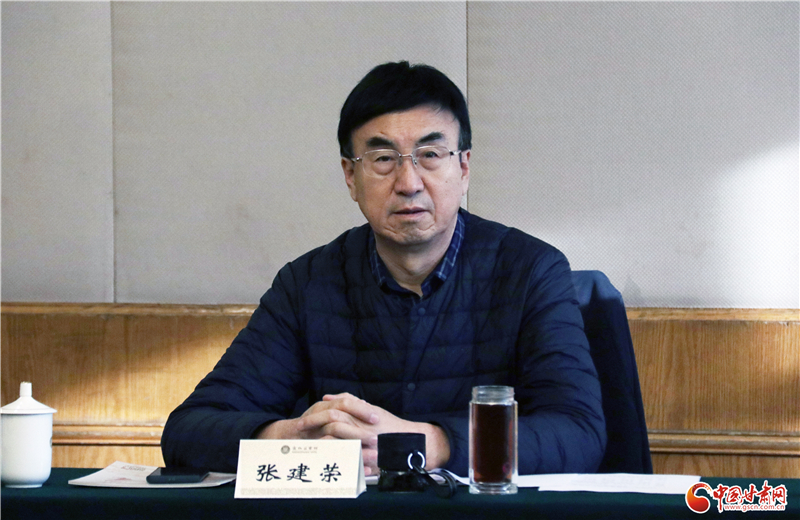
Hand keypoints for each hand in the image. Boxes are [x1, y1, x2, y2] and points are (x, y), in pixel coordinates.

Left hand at [257, 393, 449, 475]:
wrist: (412, 442)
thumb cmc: (389, 425)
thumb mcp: (371, 409)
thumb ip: (350, 401)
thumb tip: (326, 396)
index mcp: (361, 414)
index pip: (333, 412)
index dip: (314, 417)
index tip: (301, 423)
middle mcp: (362, 427)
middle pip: (331, 424)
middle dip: (312, 428)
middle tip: (298, 434)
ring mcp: (366, 443)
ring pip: (336, 442)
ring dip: (318, 446)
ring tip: (305, 449)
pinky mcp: (368, 458)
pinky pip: (345, 459)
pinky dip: (331, 459)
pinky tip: (321, 462)